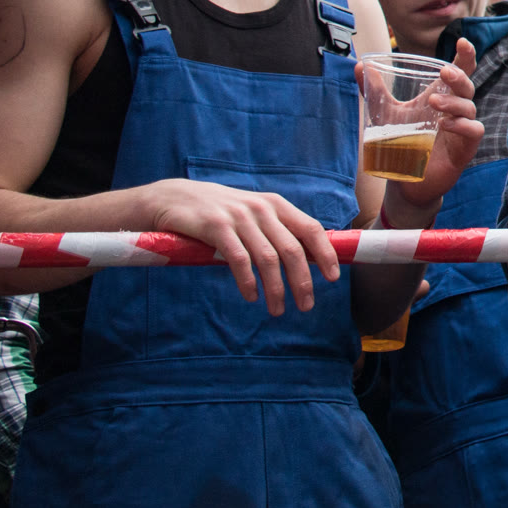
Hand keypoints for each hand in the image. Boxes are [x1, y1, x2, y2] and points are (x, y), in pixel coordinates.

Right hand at [142, 178, 340, 314]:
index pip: (311, 228)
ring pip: (267, 258)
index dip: (325, 253)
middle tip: (306, 306)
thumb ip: (277, 230)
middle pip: (292, 249)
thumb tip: (308, 259)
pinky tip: (252, 296)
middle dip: (302, 281)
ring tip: (278, 309)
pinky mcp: (215, 227)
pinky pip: (239, 259)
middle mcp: (261, 209)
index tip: (333, 278)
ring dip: (276, 288)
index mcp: (276, 205)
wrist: (174, 197)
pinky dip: (248, 281)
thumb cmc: (220, 212)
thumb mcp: (253, 214)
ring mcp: (238, 216)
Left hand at [373, 39, 483, 209]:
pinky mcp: (466, 148)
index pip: (460, 71)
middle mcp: (455, 109)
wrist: (406, 181)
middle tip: (444, 73)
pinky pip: (473, 131)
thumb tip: (358, 64)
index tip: (463, 42)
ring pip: (469, 107)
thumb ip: (374, 90)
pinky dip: (461, 126)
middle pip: (467, 85)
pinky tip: (445, 125)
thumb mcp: (385, 113)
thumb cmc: (402, 142)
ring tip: (434, 102)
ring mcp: (462, 128)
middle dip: (459, 76)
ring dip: (454, 102)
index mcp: (441, 95)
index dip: (465, 56)